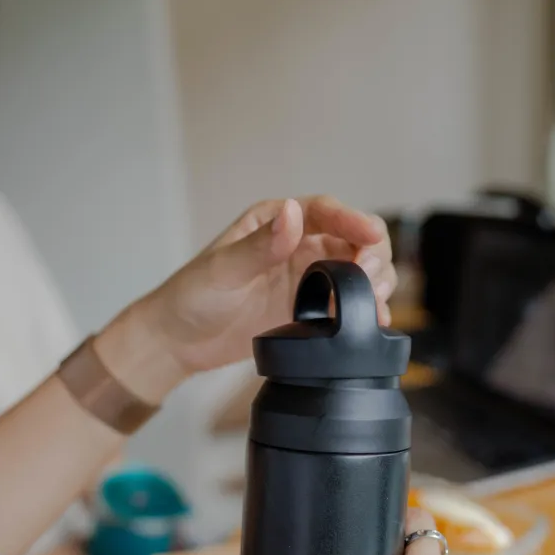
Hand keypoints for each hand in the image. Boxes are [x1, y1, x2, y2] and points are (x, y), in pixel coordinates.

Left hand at [140, 196, 395, 378]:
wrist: (179, 342)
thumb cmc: (192, 297)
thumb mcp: (223, 270)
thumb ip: (260, 245)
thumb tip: (294, 213)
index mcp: (276, 222)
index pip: (326, 212)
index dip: (354, 220)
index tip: (372, 235)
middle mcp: (298, 245)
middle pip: (354, 239)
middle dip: (372, 254)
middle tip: (369, 280)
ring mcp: (307, 279)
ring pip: (359, 270)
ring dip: (375, 283)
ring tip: (374, 304)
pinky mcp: (311, 311)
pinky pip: (349, 304)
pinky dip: (366, 311)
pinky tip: (372, 323)